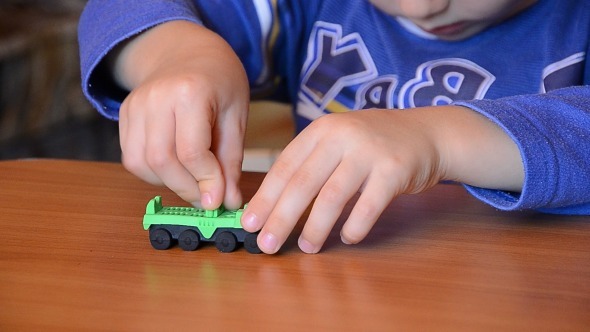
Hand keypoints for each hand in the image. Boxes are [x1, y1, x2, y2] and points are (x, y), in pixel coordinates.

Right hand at [114, 21, 248, 208]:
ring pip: (142, 164)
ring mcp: (134, 105)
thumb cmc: (219, 82)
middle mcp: (155, 97)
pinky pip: (132, 159)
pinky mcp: (123, 115)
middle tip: (208, 199)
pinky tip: (176, 169)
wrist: (186, 52)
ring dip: (169, 184)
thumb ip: (230, 161)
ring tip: (194, 182)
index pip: (191, 152)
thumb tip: (227, 202)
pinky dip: (154, 174)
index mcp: (190, 92)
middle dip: (187, 189)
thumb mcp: (237, 116)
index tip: (220, 201)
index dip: (206, 182)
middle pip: (162, 161)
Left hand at [242, 107, 522, 253]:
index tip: (250, 223)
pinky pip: (368, 206)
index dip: (265, 197)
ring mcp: (369, 151)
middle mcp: (341, 136)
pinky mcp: (394, 170)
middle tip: (267, 244)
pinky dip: (355, 226)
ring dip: (316, 227)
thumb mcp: (337, 141)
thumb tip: (273, 206)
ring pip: (333, 196)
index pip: (285, 166)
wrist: (426, 133)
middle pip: (303, 183)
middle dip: (281, 217)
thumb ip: (310, 165)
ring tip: (307, 247)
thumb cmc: (372, 144)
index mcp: (321, 130)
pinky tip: (347, 238)